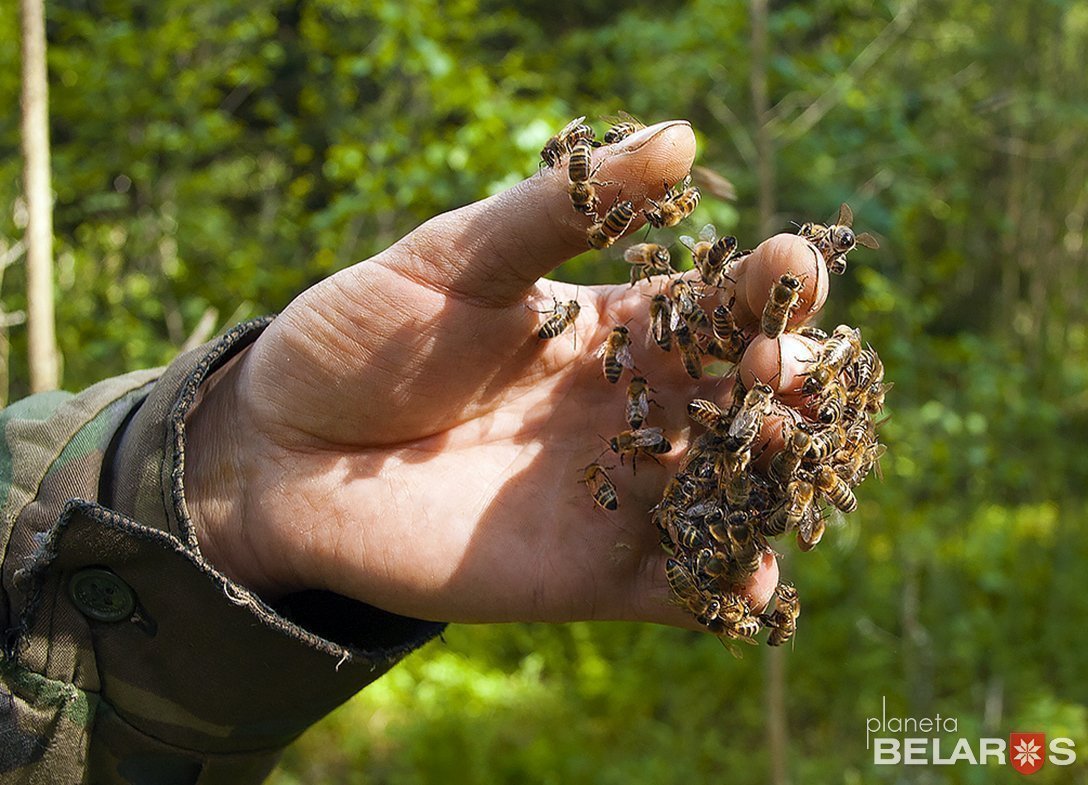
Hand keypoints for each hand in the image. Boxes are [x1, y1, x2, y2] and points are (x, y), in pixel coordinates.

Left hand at [185, 121, 821, 628]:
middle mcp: (639, 411)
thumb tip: (679, 136)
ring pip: (731, 492)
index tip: (790, 267)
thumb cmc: (366, 339)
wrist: (286, 451)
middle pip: (748, 399)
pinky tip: (752, 580)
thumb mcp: (458, 258)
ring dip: (772, 479)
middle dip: (785, 381)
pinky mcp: (596, 574)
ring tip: (778, 453)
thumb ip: (562, 210)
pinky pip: (682, 588)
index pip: (723, 305)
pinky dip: (727, 588)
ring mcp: (623, 494)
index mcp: (620, 330)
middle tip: (785, 367)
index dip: (768, 285)